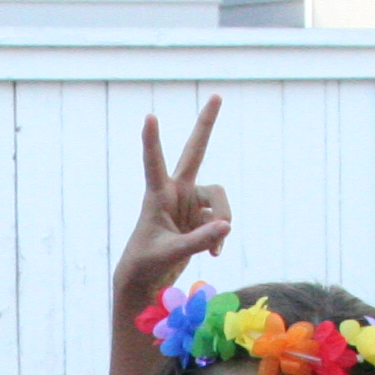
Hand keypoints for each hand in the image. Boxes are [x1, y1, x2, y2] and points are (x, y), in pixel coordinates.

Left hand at [115, 96, 231, 314]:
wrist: (147, 279)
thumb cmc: (147, 264)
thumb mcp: (171, 254)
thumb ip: (198, 240)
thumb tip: (227, 225)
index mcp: (158, 196)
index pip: (154, 163)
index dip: (152, 141)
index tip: (149, 117)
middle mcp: (176, 192)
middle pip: (196, 151)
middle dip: (206, 125)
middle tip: (217, 95)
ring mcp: (190, 203)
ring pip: (219, 198)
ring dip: (223, 219)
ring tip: (215, 247)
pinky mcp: (201, 217)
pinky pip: (221, 221)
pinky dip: (219, 238)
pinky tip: (214, 254)